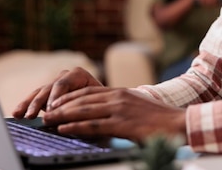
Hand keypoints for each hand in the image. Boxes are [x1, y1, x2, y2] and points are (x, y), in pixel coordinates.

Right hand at [12, 67, 102, 118]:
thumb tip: (67, 118)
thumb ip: (81, 109)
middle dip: (38, 103)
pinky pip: (35, 99)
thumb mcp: (95, 105)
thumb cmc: (101, 106)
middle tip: (31, 116)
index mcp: (79, 74)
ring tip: (20, 115)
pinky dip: (26, 106)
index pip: (63, 84)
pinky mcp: (48, 94)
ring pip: (39, 93)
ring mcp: (55, 84)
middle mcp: (65, 76)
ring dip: (28, 105)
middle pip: (48, 88)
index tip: (50, 111)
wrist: (103, 105)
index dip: (55, 97)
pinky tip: (16, 114)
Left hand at [42, 87, 186, 142]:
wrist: (178, 123)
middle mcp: (118, 97)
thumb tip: (105, 115)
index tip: (56, 102)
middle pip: (82, 100)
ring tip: (47, 120)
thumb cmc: (160, 119)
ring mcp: (120, 109)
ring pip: (85, 110)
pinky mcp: (123, 123)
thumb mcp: (137, 107)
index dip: (70, 97)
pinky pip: (94, 124)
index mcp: (121, 92)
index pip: (89, 92)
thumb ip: (121, 108)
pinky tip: (64, 129)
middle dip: (61, 106)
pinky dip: (76, 126)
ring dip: (63, 115)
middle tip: (44, 112)